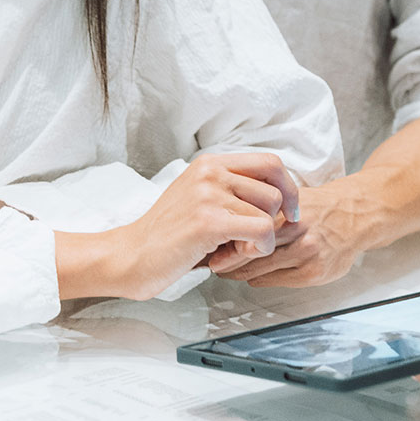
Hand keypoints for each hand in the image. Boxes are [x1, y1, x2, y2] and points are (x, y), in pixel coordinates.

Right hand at [109, 152, 298, 298]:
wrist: (130, 256)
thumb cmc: (169, 235)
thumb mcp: (200, 198)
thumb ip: (233, 190)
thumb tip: (281, 196)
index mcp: (210, 163)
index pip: (271, 162)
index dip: (288, 188)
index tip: (289, 212)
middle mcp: (210, 172)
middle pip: (275, 191)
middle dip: (269, 222)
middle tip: (243, 242)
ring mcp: (209, 194)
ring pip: (269, 213)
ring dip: (258, 241)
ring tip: (228, 250)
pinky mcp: (209, 221)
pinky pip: (261, 231)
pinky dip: (257, 249)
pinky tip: (231, 258)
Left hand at [212, 179, 370, 286]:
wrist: (357, 214)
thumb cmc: (321, 206)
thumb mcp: (290, 198)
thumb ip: (264, 208)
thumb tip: (227, 218)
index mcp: (287, 209)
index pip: (244, 227)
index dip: (224, 237)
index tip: (212, 242)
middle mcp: (297, 231)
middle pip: (247, 251)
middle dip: (225, 259)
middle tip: (211, 262)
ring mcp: (306, 254)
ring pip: (257, 269)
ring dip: (238, 272)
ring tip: (225, 270)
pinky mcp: (313, 273)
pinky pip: (274, 280)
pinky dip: (258, 279)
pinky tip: (251, 276)